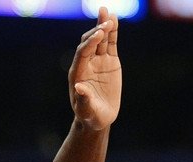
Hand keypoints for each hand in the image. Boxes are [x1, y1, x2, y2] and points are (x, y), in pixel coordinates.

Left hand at [69, 7, 120, 129]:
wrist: (99, 117)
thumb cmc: (90, 115)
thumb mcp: (87, 110)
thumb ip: (83, 99)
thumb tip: (79, 87)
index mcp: (78, 73)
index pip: (83, 53)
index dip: (90, 42)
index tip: (100, 34)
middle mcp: (86, 63)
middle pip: (90, 42)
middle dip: (97, 31)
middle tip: (106, 22)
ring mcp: (98, 61)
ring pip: (100, 40)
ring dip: (103, 26)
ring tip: (108, 12)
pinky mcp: (109, 61)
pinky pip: (110, 44)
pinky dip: (112, 32)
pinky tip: (114, 19)